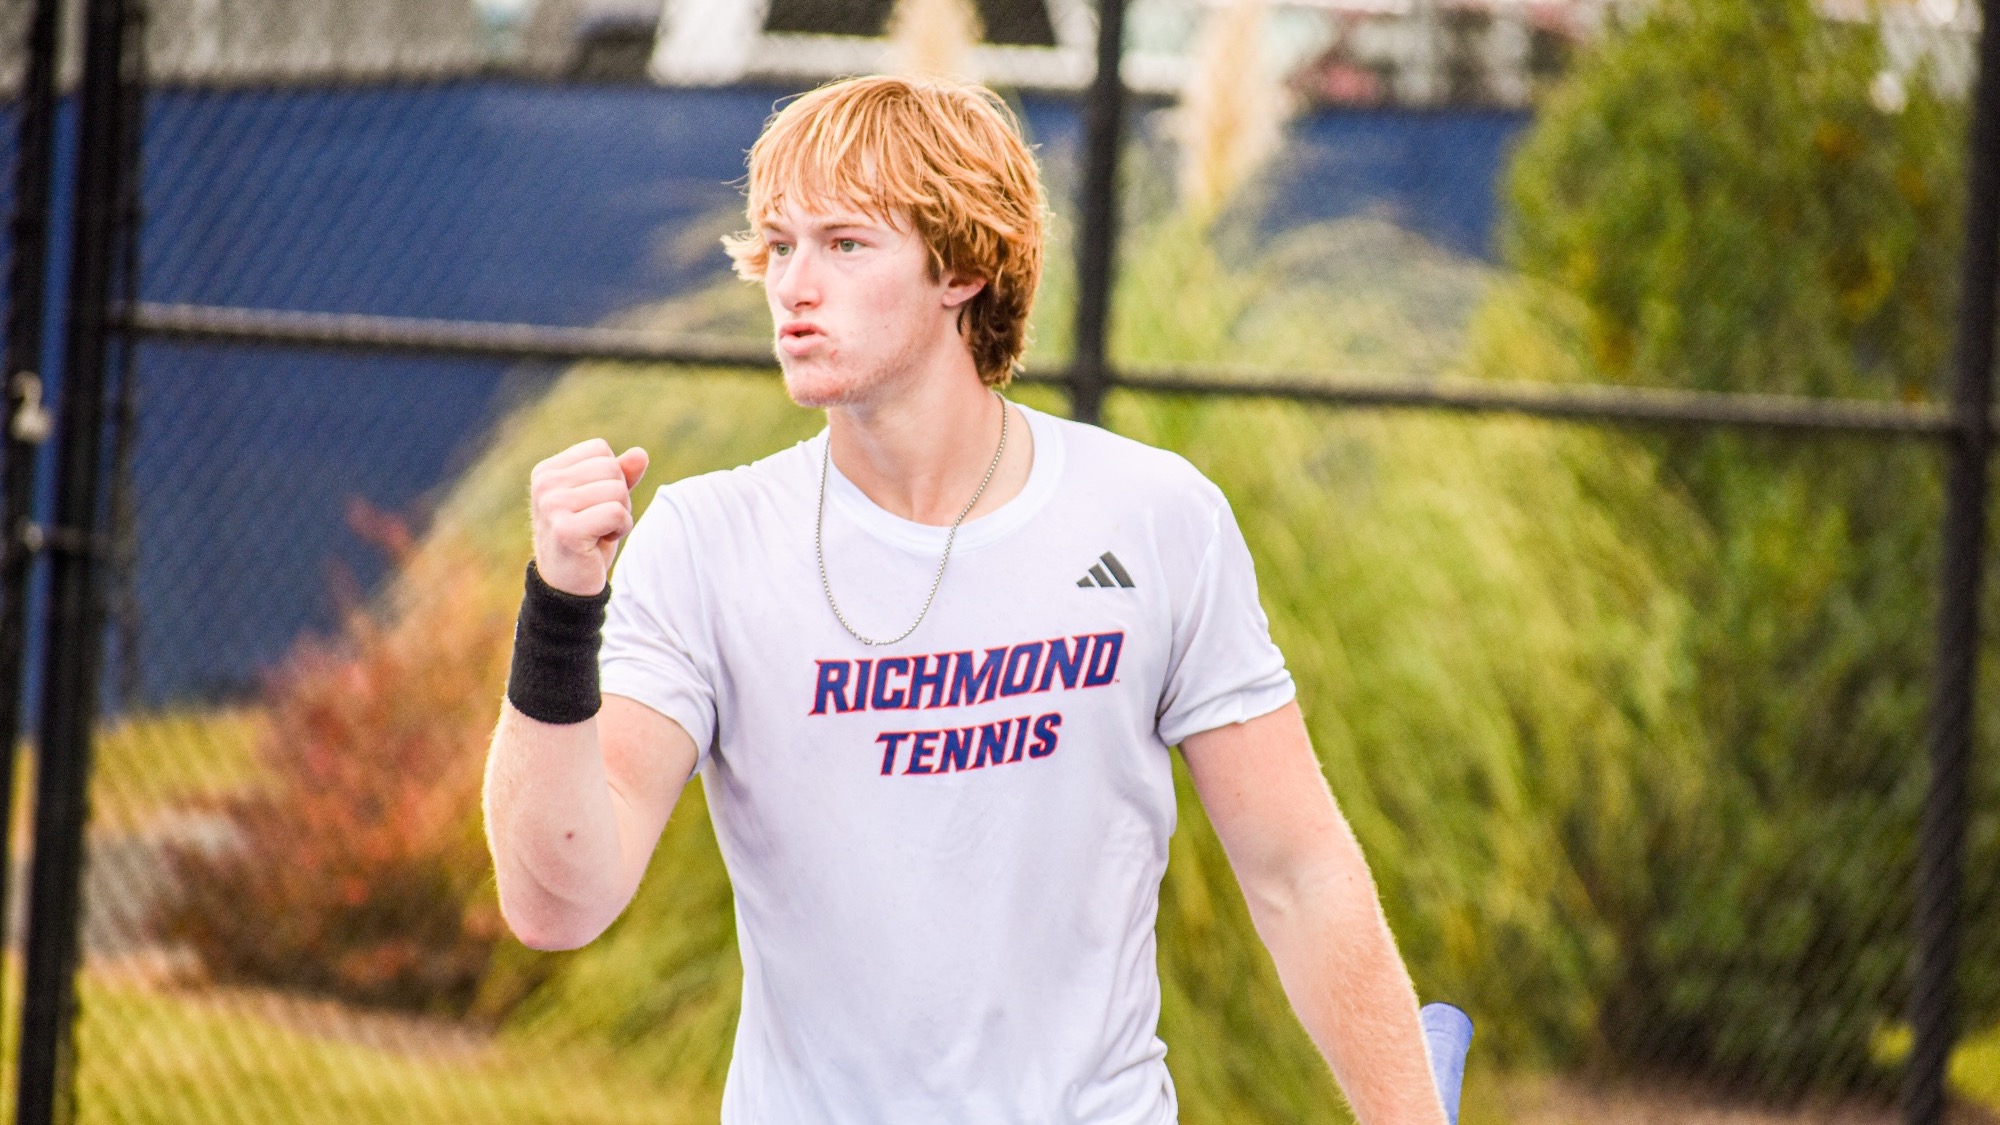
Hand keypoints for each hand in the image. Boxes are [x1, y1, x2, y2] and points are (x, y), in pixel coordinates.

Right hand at [529, 438, 648, 596]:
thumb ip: (621, 475)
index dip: (611, 476)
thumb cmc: (586, 538)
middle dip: (619, 496)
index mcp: (547, 471)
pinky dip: (621, 528)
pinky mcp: (566, 530)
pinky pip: (617, 512)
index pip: (600, 449)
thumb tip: (641, 454)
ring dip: (621, 514)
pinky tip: (602, 541)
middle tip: (599, 521)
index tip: (594, 504)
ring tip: (599, 532)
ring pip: (617, 490)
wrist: (567, 585)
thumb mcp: (603, 500)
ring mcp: (552, 506)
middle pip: (610, 468)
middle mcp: (544, 484)